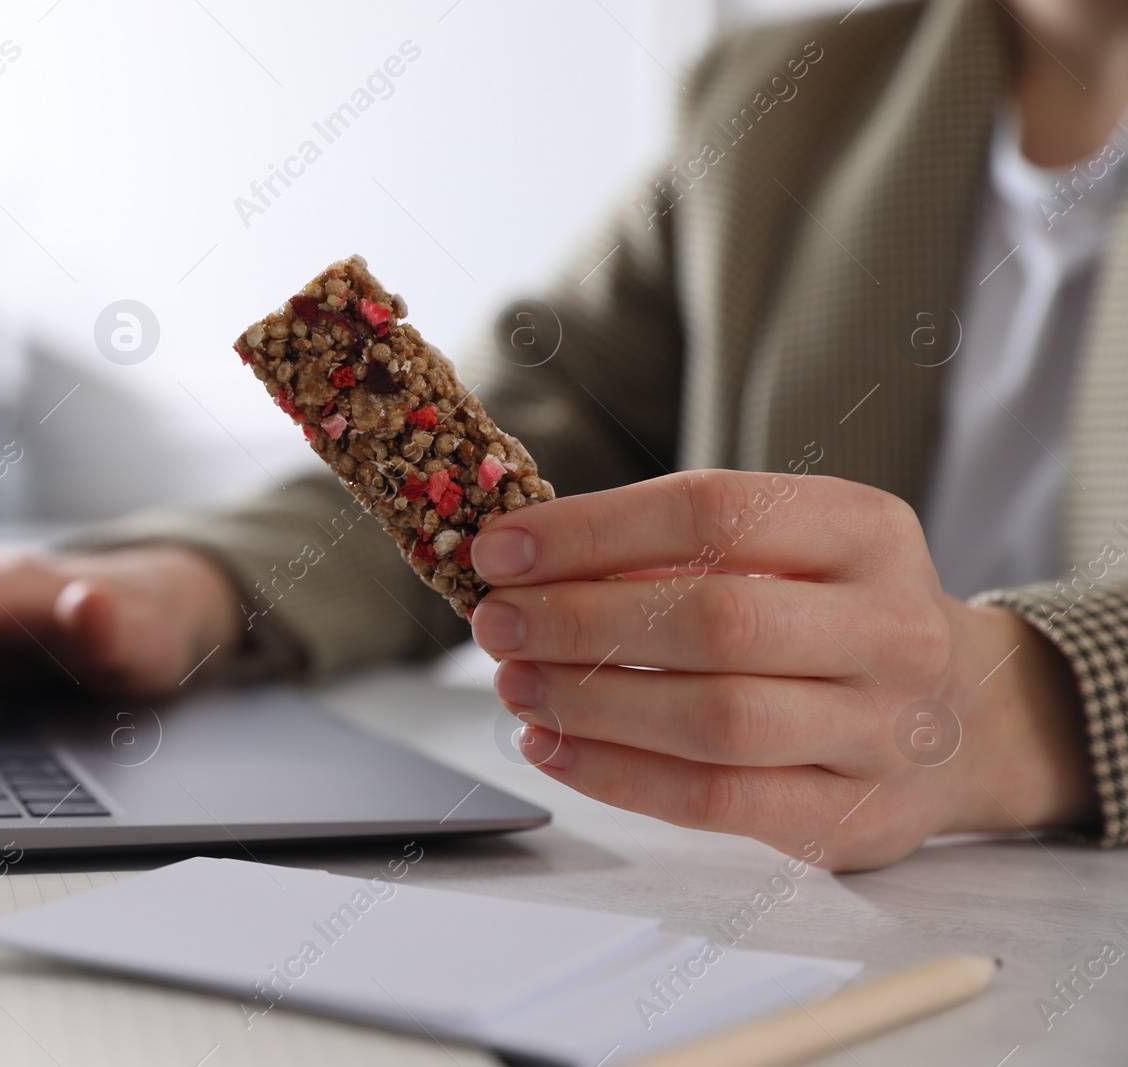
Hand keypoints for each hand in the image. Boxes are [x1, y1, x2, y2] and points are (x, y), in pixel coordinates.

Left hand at [468, 470, 1098, 869]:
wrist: (967, 719)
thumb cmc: (833, 617)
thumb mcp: (791, 550)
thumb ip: (680, 547)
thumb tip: (525, 557)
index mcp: (866, 530)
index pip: (711, 513)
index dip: (590, 531)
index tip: (501, 549)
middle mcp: (890, 627)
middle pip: (713, 619)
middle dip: (579, 619)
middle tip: (496, 622)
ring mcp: (882, 730)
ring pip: (714, 718)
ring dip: (590, 702)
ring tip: (515, 684)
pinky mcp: (855, 817)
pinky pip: (716, 801)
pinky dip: (617, 775)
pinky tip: (552, 747)